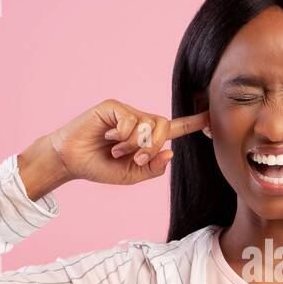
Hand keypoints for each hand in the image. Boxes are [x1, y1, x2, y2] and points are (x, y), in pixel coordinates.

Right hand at [45, 99, 208, 184]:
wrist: (72, 162)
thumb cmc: (100, 167)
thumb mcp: (131, 176)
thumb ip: (152, 168)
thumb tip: (170, 152)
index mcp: (146, 138)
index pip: (174, 128)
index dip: (193, 123)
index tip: (211, 116)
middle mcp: (139, 122)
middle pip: (164, 127)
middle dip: (153, 147)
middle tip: (135, 158)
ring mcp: (127, 113)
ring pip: (148, 125)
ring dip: (134, 145)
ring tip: (115, 150)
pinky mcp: (113, 107)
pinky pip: (131, 121)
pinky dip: (122, 136)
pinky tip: (107, 138)